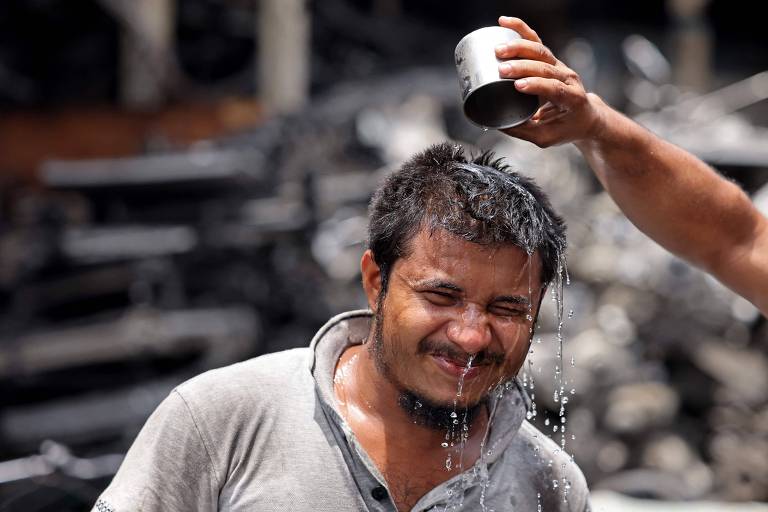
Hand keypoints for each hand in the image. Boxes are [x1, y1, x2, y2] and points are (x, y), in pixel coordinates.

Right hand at [495, 16, 603, 147]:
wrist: (586, 116)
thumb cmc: (567, 128)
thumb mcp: (546, 137)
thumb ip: (523, 132)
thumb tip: (496, 124)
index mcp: (572, 98)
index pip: (555, 88)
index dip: (537, 85)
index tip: (518, 86)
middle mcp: (568, 78)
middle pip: (546, 66)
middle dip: (523, 66)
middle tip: (502, 69)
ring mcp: (560, 66)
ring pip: (541, 51)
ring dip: (519, 47)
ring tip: (498, 50)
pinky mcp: (550, 60)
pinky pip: (536, 41)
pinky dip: (521, 29)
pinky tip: (505, 22)